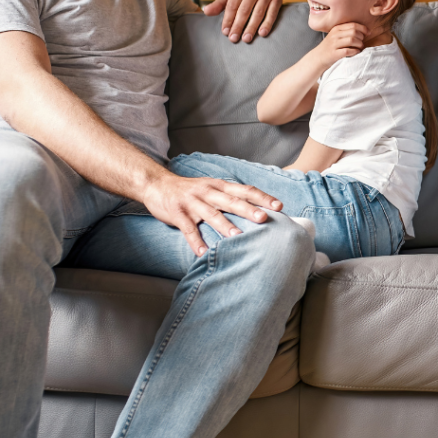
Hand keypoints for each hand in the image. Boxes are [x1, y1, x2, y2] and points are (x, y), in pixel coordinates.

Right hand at [142, 170, 282, 255]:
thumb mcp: (213, 188)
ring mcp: (192, 202)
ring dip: (225, 226)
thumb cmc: (192, 190)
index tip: (279, 206)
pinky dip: (196, 241)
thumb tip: (260, 209)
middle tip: (264, 218)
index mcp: (220, 186)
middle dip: (248, 209)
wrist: (157, 184)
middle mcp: (208, 192)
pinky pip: (188, 229)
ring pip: (211, 214)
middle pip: (231, 201)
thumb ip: (232, 196)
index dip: (262, 197)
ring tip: (237, 237)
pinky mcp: (178, 213)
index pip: (245, 190)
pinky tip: (203, 253)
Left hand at [202, 0, 281, 42]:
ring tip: (246, 39)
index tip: (225, 32)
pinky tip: (262, 33)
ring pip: (258, 13)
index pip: (233, 4)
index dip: (228, 19)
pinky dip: (267, 24)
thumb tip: (206, 11)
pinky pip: (272, 14)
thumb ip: (219, 3)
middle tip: (234, 38)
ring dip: (251, 27)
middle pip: (244, 10)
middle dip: (238, 26)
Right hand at [318, 22, 366, 66]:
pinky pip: (348, 51)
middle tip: (362, 42)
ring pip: (352, 40)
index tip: (368, 33)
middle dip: (361, 37)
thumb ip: (347, 31)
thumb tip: (364, 31)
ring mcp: (334, 44)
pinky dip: (355, 51)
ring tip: (360, 47)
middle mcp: (335, 35)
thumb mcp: (336, 35)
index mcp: (336, 28)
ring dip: (359, 44)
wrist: (318, 57)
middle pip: (354, 32)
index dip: (363, 28)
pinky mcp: (334, 54)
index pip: (353, 25)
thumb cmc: (331, 46)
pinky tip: (356, 52)